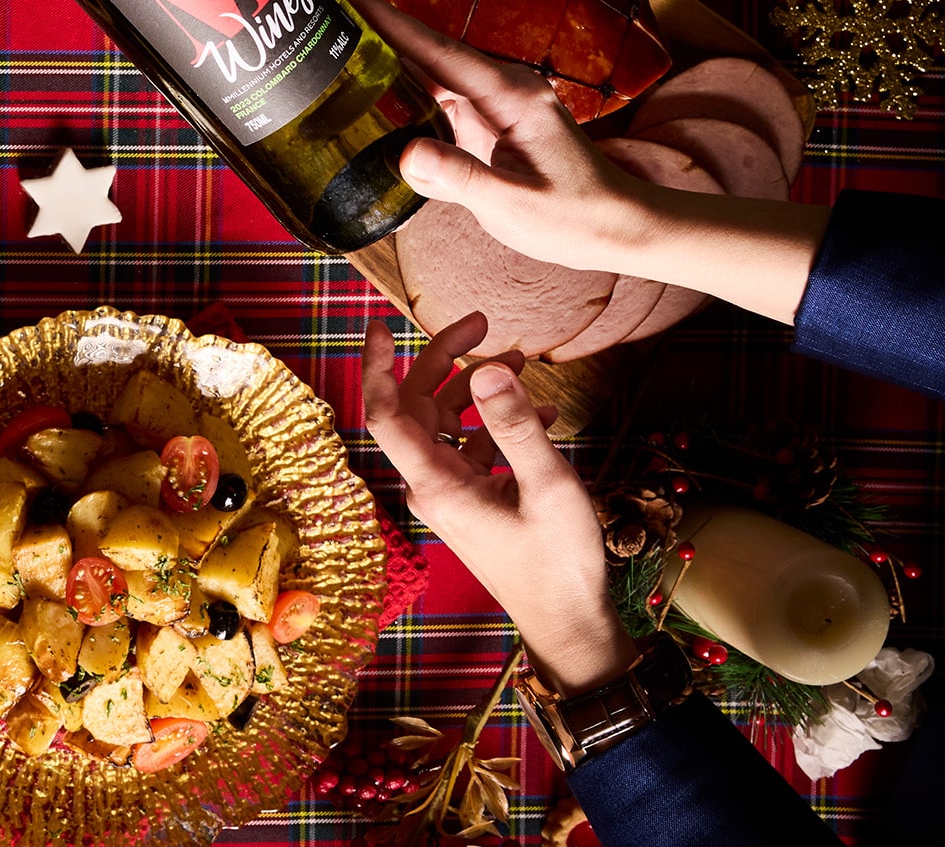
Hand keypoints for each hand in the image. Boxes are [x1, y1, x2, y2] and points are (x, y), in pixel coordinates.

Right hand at [348, 0, 646, 271]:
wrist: (618, 225)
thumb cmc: (574, 216)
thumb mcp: (512, 204)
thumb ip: (458, 177)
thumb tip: (403, 154)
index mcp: (511, 97)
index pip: (439, 52)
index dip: (392, 24)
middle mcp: (504, 89)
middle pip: (430, 53)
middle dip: (380, 31)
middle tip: (327, 17)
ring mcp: (498, 104)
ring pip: (432, 74)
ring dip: (389, 60)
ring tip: (338, 48)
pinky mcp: (491, 122)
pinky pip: (440, 99)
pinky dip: (406, 91)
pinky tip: (376, 91)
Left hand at [363, 314, 635, 693]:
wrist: (567, 622)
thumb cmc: (558, 562)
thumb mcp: (548, 486)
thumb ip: (516, 424)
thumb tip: (489, 367)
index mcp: (435, 481)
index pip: (385, 412)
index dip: (376, 364)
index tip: (380, 324)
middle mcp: (431, 484)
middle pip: (419, 405)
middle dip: (446, 359)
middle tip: (483, 322)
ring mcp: (450, 493)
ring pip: (448, 423)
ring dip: (479, 389)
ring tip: (523, 359)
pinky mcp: (471, 500)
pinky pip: (472, 448)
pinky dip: (499, 424)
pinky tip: (542, 413)